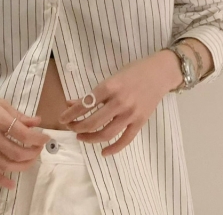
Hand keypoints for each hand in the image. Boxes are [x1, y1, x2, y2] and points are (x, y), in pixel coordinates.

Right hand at [0, 84, 50, 188]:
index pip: (23, 134)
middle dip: (33, 152)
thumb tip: (37, 122)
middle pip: (17, 152)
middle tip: (39, 147)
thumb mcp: (0, 102)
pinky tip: (11, 184)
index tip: (46, 137)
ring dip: (23, 165)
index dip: (38, 138)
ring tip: (31, 159)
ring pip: (6, 165)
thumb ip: (19, 115)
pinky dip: (1, 180)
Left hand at [58, 50, 180, 155]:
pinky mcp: (140, 122)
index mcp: (109, 87)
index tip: (62, 119)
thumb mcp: (110, 78)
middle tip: (71, 127)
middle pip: (93, 122)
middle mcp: (119, 102)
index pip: (85, 104)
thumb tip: (71, 103)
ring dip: (90, 138)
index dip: (70, 114)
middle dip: (77, 126)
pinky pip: (125, 140)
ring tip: (81, 136)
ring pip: (106, 133)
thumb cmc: (133, 72)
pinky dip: (113, 149)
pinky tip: (103, 152)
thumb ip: (92, 92)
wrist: (160, 73)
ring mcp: (131, 114)